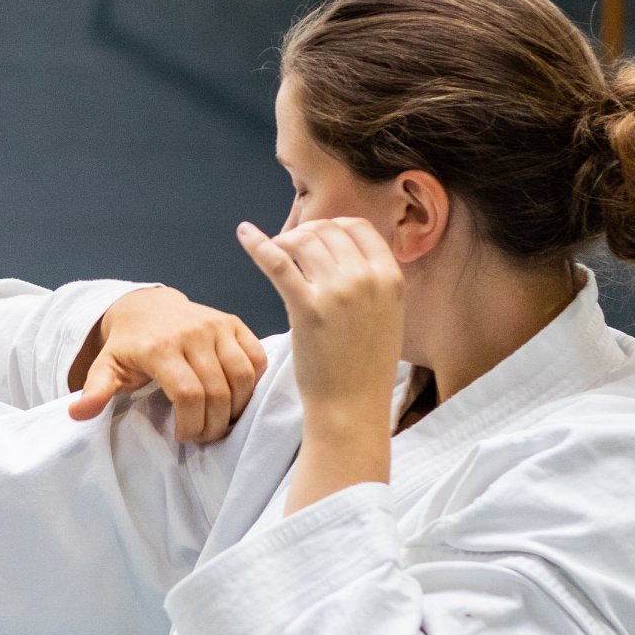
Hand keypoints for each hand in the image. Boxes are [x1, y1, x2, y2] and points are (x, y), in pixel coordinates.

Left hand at [68, 286, 267, 441]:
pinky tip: (236, 397)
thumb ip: (95, 391)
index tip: (184, 436)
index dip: (191, 424)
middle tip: (204, 436)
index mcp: (160, 347)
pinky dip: (253, 383)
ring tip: (222, 421)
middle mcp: (192, 333)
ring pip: (242, 377)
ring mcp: (216, 326)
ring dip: (237, 408)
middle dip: (214, 424)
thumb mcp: (105, 367)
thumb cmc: (127, 345)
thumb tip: (76, 414)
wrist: (145, 305)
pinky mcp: (233, 323)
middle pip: (217, 392)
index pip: (188, 394)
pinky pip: (256, 358)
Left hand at [237, 218, 403, 514]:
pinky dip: (257, 243)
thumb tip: (344, 254)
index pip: (357, 228)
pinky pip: (277, 261)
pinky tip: (244, 234)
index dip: (332, 227)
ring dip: (283, 242)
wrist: (352, 407)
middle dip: (304, 234)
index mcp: (390, 277)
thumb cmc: (364, 367)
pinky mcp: (307, 307)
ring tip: (273, 255)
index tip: (316, 238)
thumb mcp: (386, 316)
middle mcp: (367, 278)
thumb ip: (371, 282)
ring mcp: (338, 291)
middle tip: (288, 249)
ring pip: (302, 241)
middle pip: (326, 231)